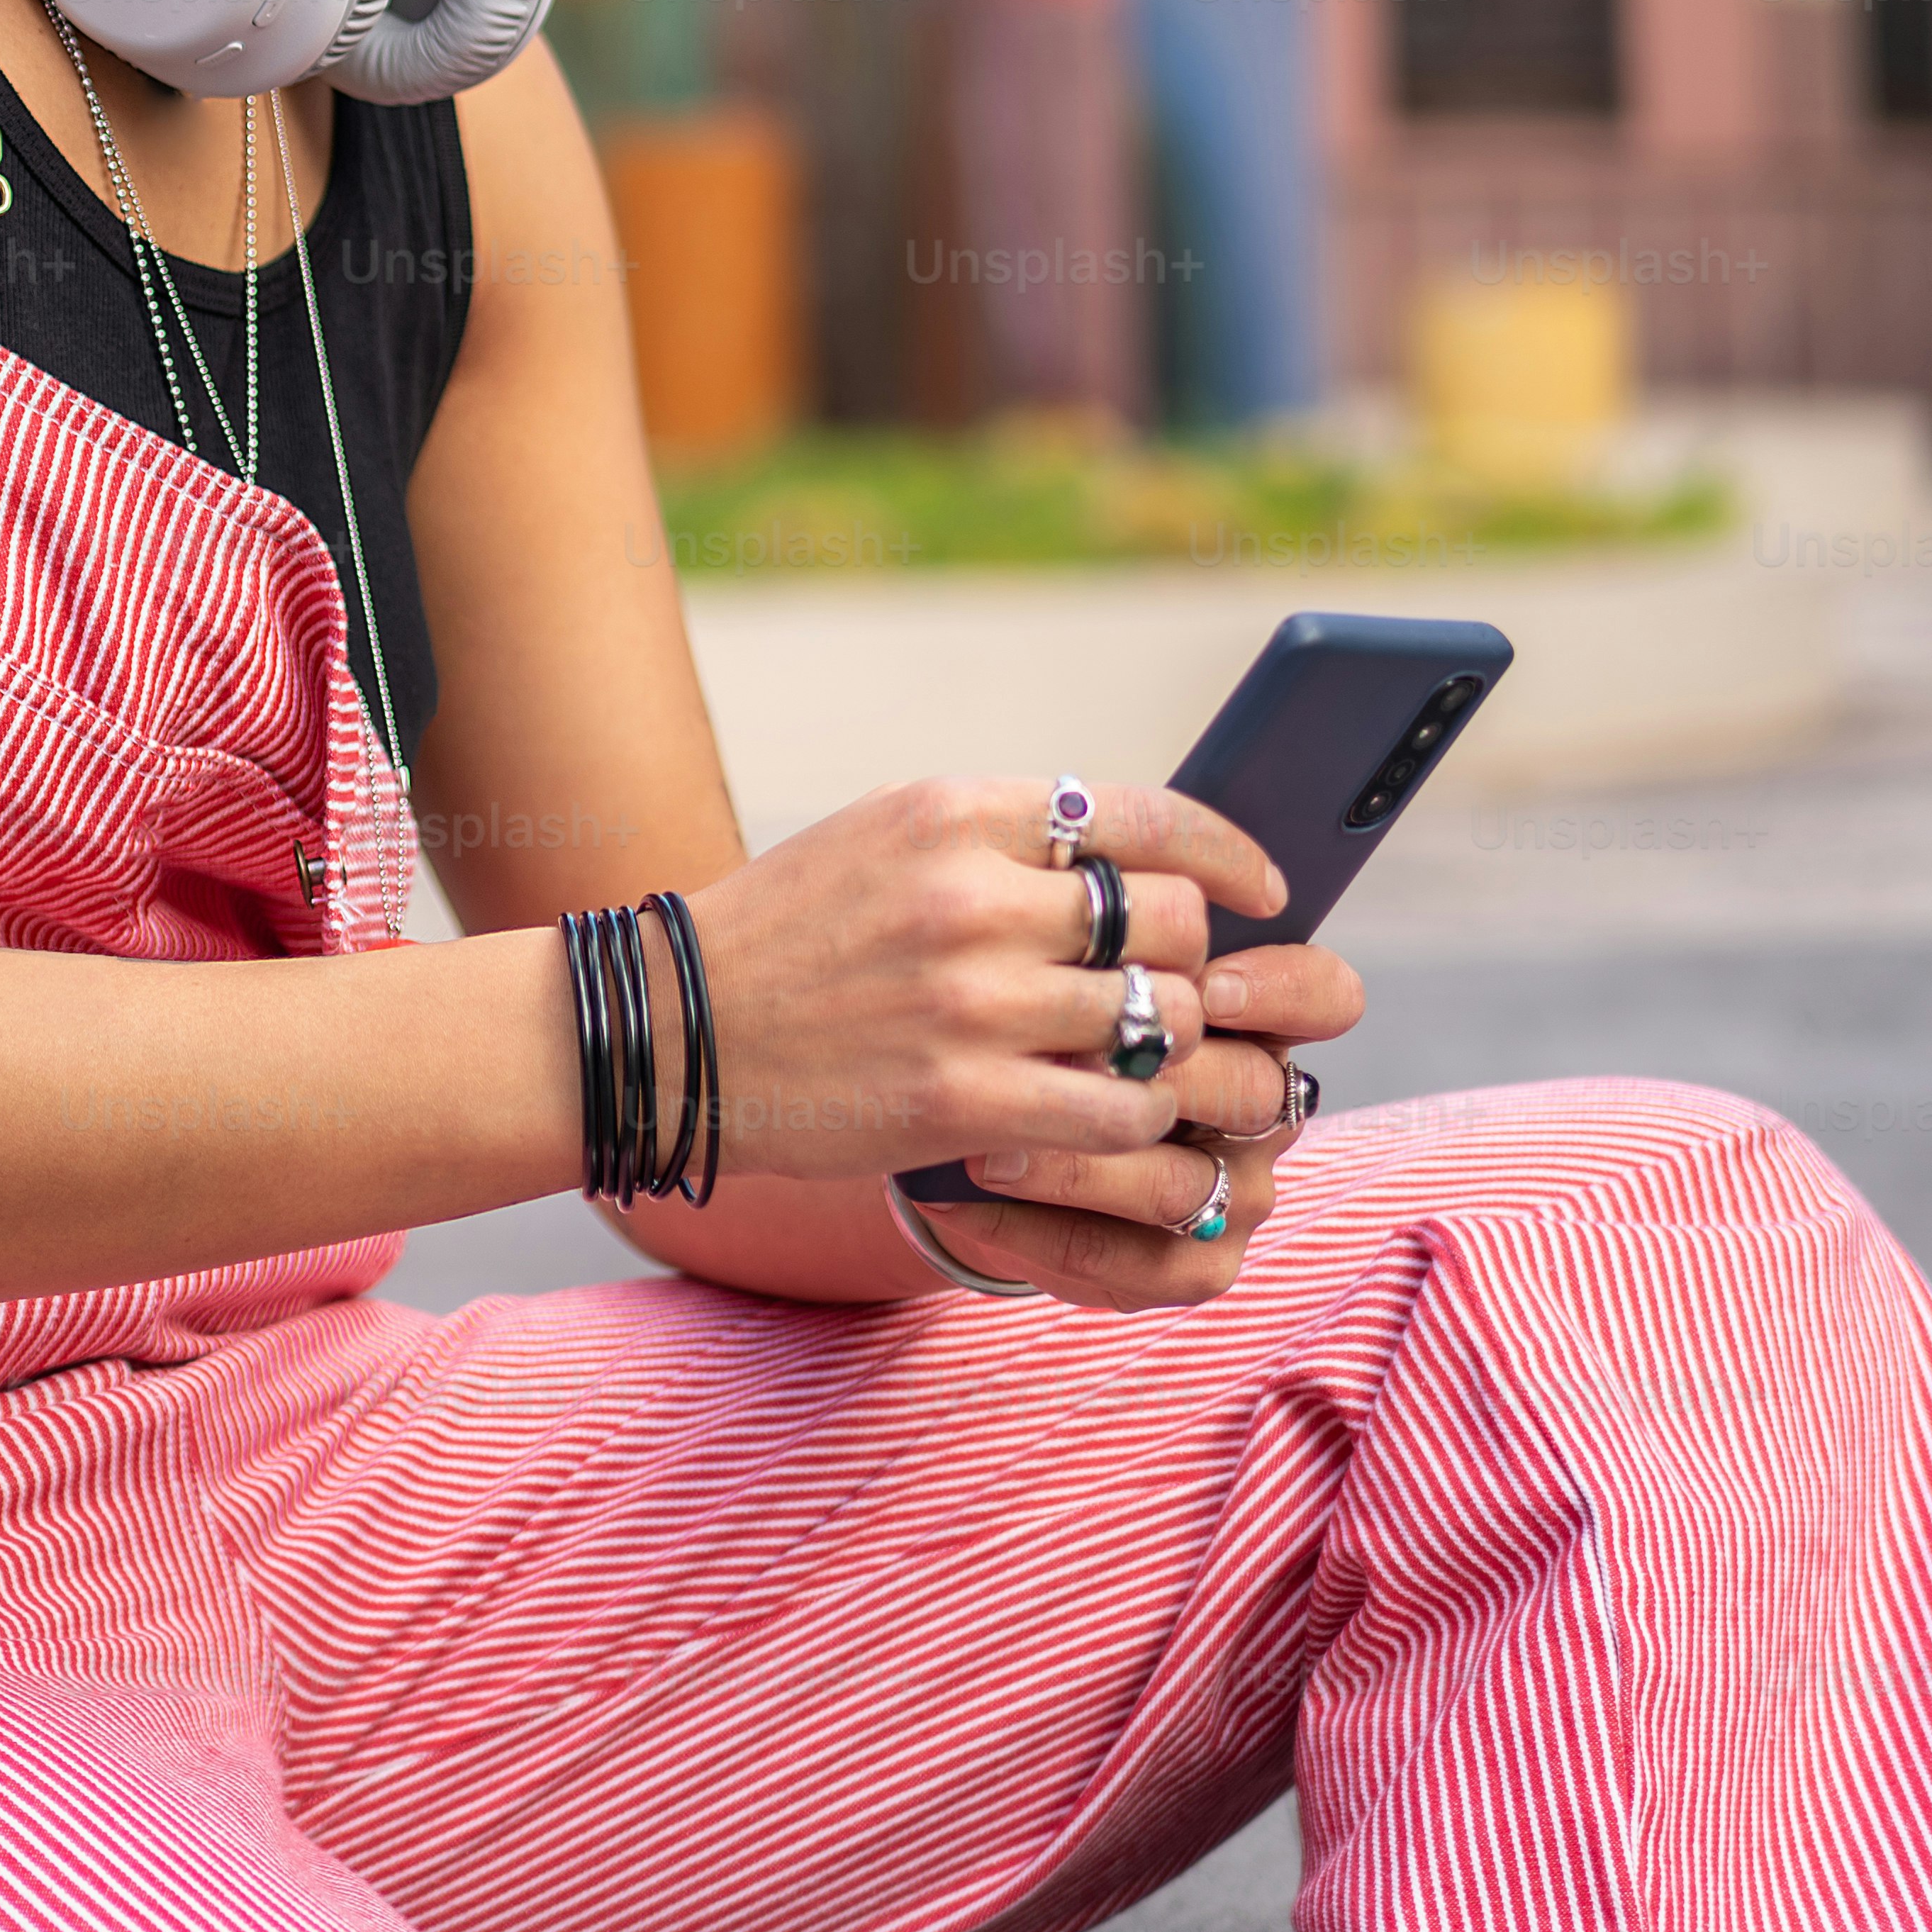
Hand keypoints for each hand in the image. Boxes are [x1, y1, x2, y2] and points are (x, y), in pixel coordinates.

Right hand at [676, 775, 1304, 1201]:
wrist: (670, 1030)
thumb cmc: (789, 930)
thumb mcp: (886, 836)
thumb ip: (1004, 835)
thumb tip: (1139, 854)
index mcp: (954, 812)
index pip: (1145, 817)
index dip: (1227, 854)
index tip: (1262, 888)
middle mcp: (969, 897)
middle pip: (1168, 921)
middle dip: (1190, 960)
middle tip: (1176, 989)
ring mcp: (970, 1003)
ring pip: (1157, 1020)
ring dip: (1169, 1047)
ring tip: (1146, 1058)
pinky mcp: (962, 1102)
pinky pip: (1119, 1111)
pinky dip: (1136, 1119)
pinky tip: (1110, 1115)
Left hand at [908, 962, 1358, 1313]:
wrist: (979, 1114)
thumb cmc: (1032, 1008)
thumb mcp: (1057, 947)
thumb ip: (1093, 918)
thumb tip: (1078, 869)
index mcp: (1255, 1013)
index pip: (1323, 993)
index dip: (1281, 988)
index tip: (1207, 981)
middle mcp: (1260, 1101)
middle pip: (1255, 1091)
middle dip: (1154, 1077)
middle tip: (1055, 1064)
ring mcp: (1236, 1187)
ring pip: (1183, 1184)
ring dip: (1078, 1166)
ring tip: (985, 1148)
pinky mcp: (1196, 1262)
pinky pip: (1141, 1264)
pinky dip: (1042, 1236)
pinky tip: (965, 1203)